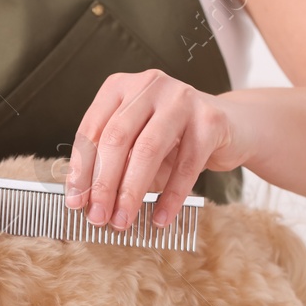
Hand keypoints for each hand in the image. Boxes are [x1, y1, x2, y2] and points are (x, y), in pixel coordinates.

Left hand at [63, 70, 247, 229]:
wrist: (231, 127)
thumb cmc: (173, 138)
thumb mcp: (136, 144)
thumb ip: (112, 163)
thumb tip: (85, 201)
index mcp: (120, 86)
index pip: (91, 129)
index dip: (81, 169)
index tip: (75, 201)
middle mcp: (149, 85)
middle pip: (116, 138)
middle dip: (103, 183)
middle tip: (98, 217)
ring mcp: (182, 98)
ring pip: (148, 149)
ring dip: (131, 192)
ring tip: (123, 220)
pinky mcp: (210, 119)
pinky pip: (185, 165)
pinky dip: (170, 197)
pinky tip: (160, 217)